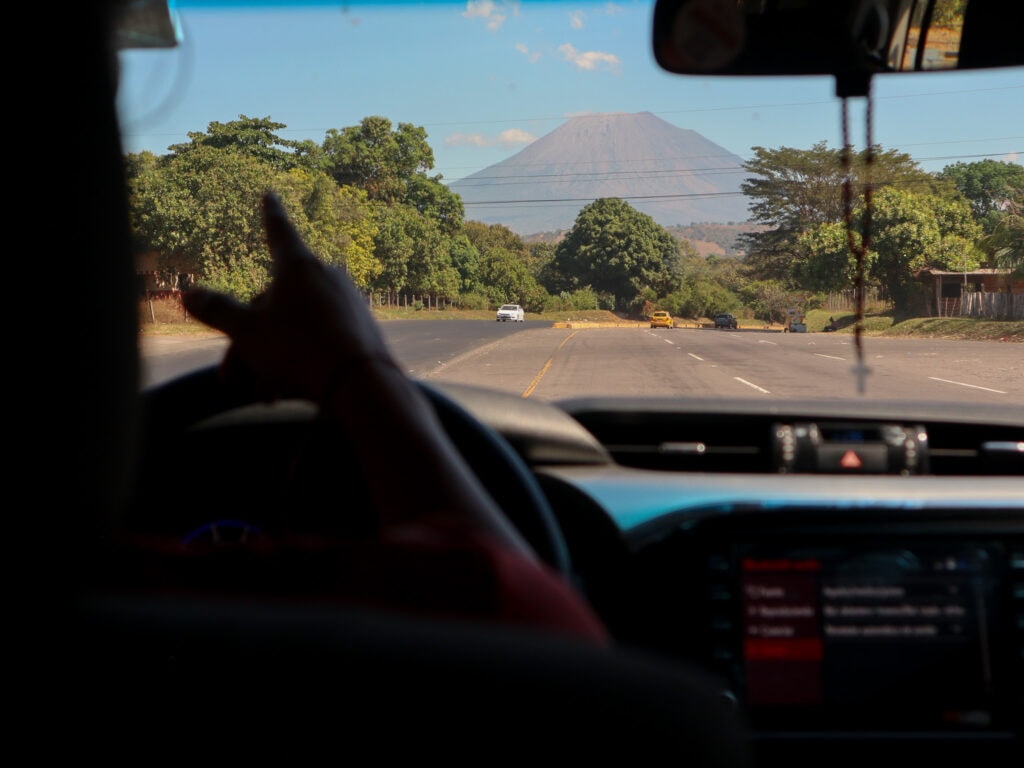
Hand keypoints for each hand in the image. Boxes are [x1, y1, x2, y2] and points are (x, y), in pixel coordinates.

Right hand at [183, 191, 393, 402]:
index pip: (278, 231)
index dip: (269, 214)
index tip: (269, 194)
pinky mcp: (362, 325)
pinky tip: (288, 392)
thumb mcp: (248, 332)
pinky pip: (322, 338)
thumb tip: (188, 294)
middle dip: (250, 342)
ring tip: (264, 395)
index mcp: (297, 266)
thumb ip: (218, 311)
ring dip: (273, 360)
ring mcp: (348, 299)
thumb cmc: (299, 349)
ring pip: (297, 325)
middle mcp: (325, 275)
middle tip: (232, 379)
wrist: (360, 383)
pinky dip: (301, 361)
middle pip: (276, 303)